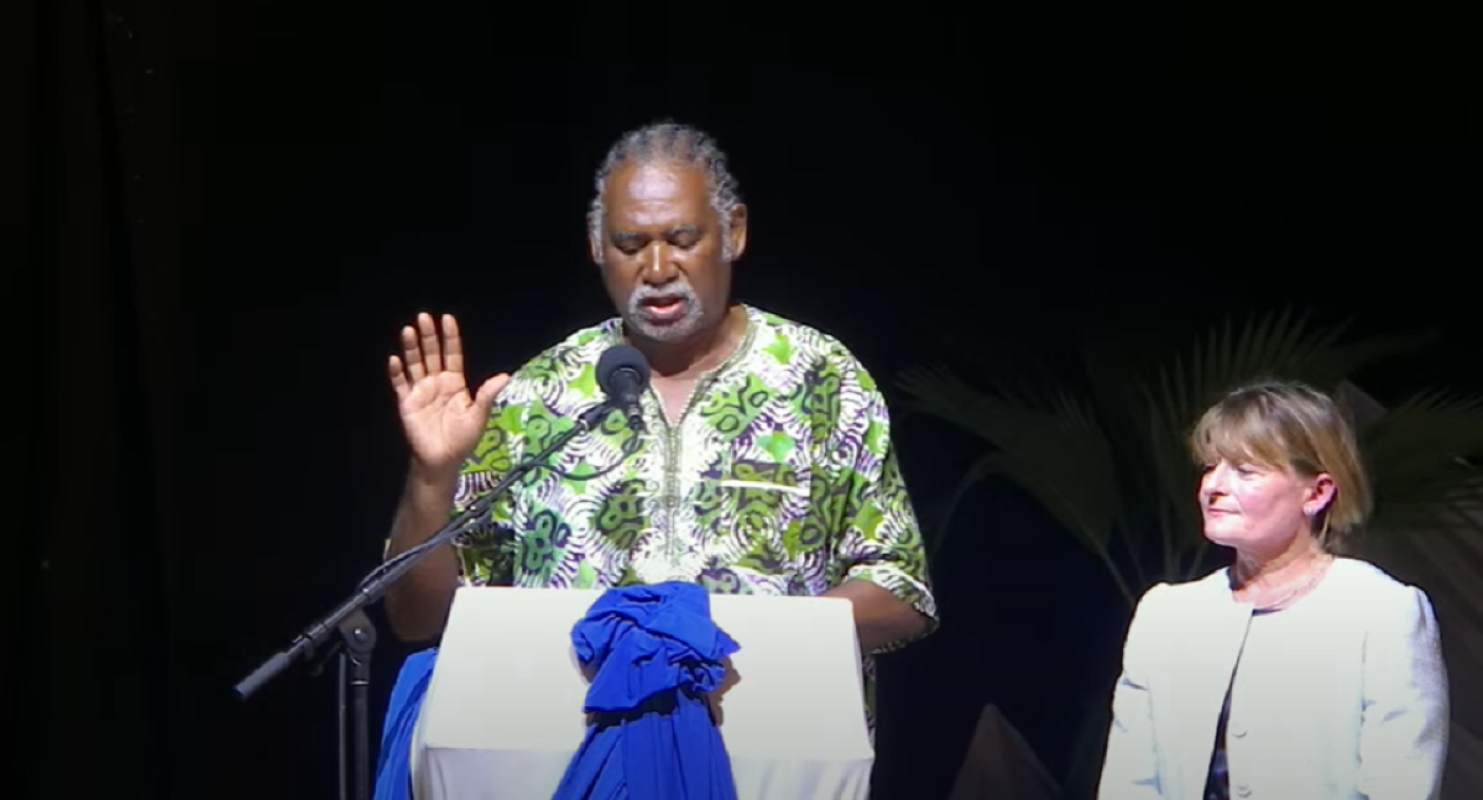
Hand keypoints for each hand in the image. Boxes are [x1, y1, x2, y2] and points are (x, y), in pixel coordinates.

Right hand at [388, 313, 508, 474]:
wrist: (443, 460)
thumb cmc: (463, 439)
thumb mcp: (478, 416)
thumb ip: (487, 395)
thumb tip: (505, 376)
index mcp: (455, 383)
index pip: (452, 354)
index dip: (450, 337)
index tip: (447, 319)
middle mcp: (436, 382)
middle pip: (431, 354)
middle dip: (428, 336)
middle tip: (424, 317)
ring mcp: (420, 391)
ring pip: (415, 364)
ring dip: (411, 348)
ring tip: (408, 330)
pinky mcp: (407, 404)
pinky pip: (401, 385)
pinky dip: (397, 372)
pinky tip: (395, 359)